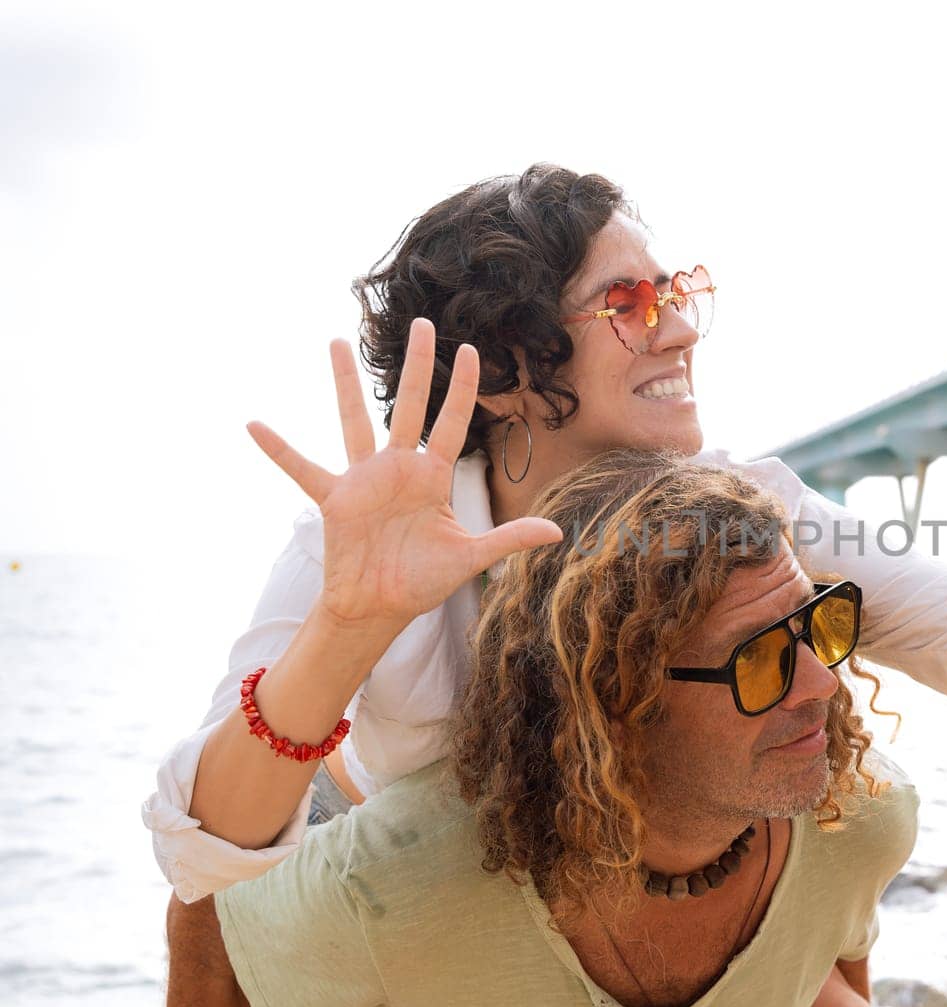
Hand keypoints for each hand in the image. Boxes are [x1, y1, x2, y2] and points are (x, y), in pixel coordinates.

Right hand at [246, 318, 561, 631]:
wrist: (379, 608)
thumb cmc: (422, 581)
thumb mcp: (471, 557)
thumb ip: (510, 538)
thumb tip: (559, 530)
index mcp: (432, 477)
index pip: (453, 423)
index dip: (463, 388)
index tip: (472, 349)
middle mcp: (398, 469)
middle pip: (410, 405)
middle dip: (418, 365)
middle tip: (420, 322)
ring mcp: (364, 480)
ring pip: (355, 421)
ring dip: (344, 384)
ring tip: (336, 342)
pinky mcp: (335, 499)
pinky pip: (302, 469)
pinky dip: (278, 450)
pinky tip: (253, 424)